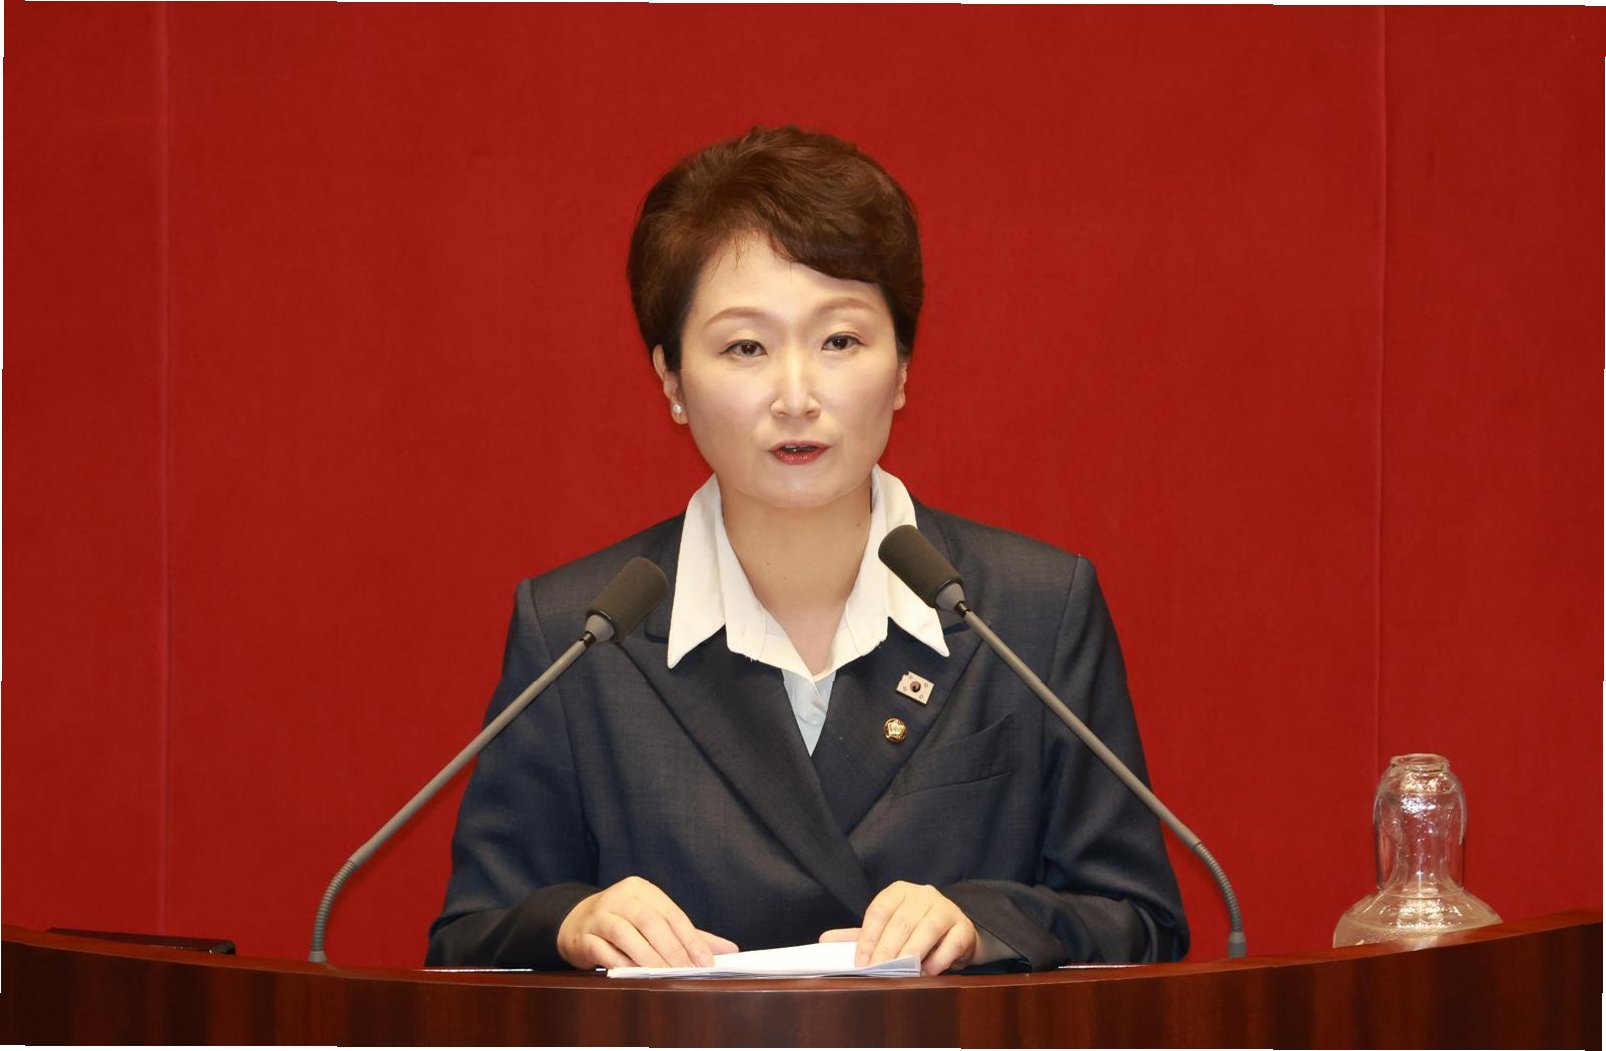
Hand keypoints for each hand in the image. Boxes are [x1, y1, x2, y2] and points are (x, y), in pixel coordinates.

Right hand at [557, 875, 737, 969]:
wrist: (576, 922)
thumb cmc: (625, 923)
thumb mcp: (656, 922)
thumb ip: (690, 935)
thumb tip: (729, 950)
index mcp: (642, 890)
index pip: (672, 914)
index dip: (690, 939)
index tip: (705, 963)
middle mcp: (620, 897)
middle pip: (650, 922)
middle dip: (671, 950)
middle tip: (687, 972)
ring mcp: (598, 915)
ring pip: (625, 933)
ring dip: (647, 957)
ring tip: (664, 976)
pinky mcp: (583, 936)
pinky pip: (602, 950)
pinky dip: (620, 963)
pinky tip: (633, 974)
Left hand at [819, 881, 976, 975]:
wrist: (954, 932)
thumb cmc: (914, 930)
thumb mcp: (886, 930)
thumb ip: (859, 935)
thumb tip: (825, 941)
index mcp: (899, 892)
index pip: (879, 910)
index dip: (868, 937)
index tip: (861, 962)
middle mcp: (923, 895)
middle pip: (902, 920)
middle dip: (888, 948)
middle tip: (878, 969)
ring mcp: (946, 909)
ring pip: (928, 928)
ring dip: (913, 953)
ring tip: (903, 972)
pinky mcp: (964, 927)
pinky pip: (951, 942)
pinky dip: (938, 959)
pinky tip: (928, 971)